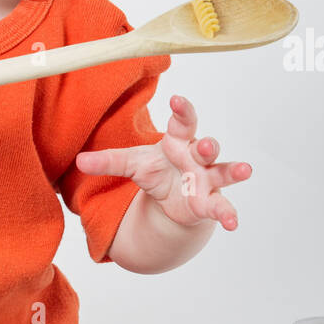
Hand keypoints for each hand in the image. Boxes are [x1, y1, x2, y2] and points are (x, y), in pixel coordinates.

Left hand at [74, 94, 251, 230]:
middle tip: (203, 145)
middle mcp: (196, 157)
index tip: (178, 100)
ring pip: (223, 171)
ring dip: (234, 171)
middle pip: (206, 146)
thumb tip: (78, 161)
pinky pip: (221, 207)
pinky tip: (233, 223)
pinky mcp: (209, 202)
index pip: (183, 122)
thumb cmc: (157, 171)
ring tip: (245, 170)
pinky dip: (228, 214)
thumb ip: (107, 161)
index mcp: (178, 142)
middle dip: (206, 145)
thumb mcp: (132, 164)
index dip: (183, 110)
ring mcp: (207, 179)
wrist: (172, 199)